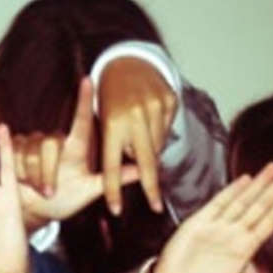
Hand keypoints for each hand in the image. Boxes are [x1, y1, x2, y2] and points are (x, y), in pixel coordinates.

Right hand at [15, 78, 139, 223]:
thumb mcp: (89, 191)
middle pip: (49, 144)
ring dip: (34, 176)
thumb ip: (113, 180)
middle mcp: (55, 142)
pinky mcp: (13, 149)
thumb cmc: (64, 200)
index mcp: (75, 148)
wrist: (35, 212)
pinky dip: (20, 174)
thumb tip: (144, 171)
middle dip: (47, 172)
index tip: (88, 80)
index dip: (84, 101)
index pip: (81, 121)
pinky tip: (23, 181)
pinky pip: (14, 157)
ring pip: (30, 152)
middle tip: (50, 192)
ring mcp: (33, 144)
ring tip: (38, 189)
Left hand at [99, 56, 177, 214]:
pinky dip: (159, 133)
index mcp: (111, 124)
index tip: (115, 210)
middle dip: (150, 187)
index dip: (113, 189)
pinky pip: (167, 130)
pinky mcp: (170, 100)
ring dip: (150, 151)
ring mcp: (154, 108)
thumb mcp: (102, 122)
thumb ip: (113, 149)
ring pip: (157, 146)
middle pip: (145, 162)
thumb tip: (132, 176)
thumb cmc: (108, 98)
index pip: (111, 165)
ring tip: (140, 140)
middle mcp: (133, 116)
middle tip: (155, 207)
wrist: (126, 62)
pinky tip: (150, 122)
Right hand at [153, 162, 272, 272]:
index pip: (271, 220)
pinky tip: (245, 180)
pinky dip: (231, 191)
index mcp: (246, 247)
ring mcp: (218, 225)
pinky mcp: (199, 221)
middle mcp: (235, 233)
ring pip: (243, 200)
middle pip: (261, 205)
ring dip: (259, 184)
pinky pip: (218, 203)